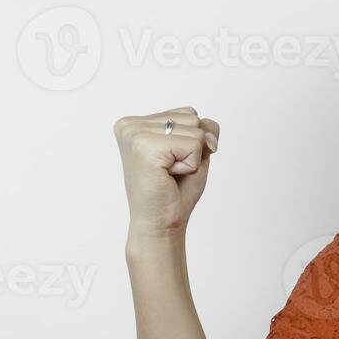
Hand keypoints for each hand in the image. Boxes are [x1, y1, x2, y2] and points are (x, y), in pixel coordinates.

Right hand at [115, 106, 219, 239]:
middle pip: (193, 118)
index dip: (194, 142)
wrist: (160, 224)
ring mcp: (135, 134)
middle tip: (171, 171)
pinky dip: (191, 165)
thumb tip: (207, 128)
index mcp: (136, 123)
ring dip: (192, 158)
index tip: (171, 163)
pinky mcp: (145, 146)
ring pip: (195, 131)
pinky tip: (169, 176)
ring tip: (169, 174)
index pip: (189, 113)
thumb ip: (203, 130)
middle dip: (194, 149)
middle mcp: (130, 125)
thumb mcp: (195, 152)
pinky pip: (193, 145)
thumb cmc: (175, 191)